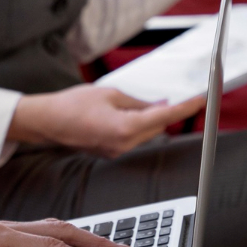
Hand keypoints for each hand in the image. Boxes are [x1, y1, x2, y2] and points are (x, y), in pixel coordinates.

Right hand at [8, 83, 207, 158]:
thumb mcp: (110, 94)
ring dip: (151, 119)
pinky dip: (138, 125)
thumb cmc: (73, 105)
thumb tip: (159, 105)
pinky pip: (133, 138)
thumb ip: (138, 102)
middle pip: (158, 128)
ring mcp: (117, 151)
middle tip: (177, 95)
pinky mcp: (111, 152)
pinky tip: (132, 113)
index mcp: (125, 127)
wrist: (47, 122)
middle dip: (167, 112)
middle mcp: (124, 144)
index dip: (185, 108)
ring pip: (146, 134)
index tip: (199, 100)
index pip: (164, 117)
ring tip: (148, 102)